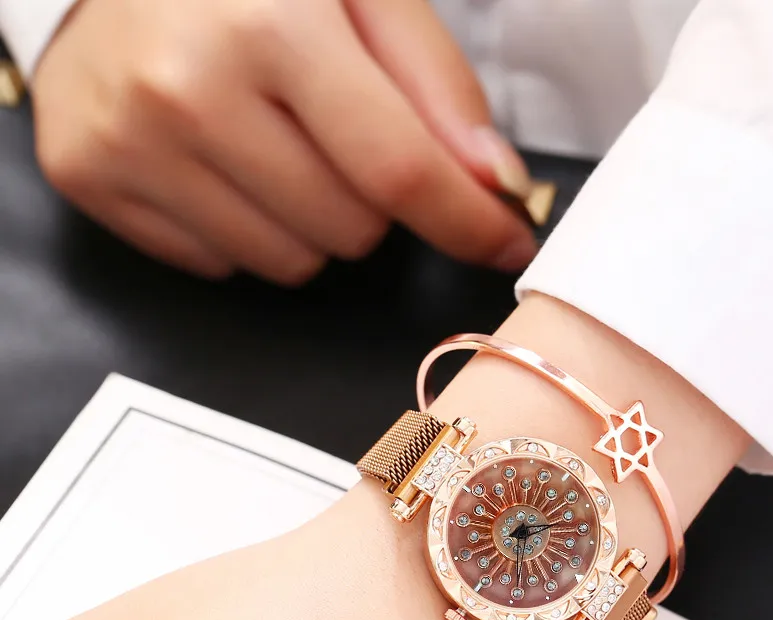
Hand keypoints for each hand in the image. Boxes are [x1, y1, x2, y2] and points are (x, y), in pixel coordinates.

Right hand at [31, 0, 537, 282]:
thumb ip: (437, 87)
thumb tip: (497, 186)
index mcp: (267, 22)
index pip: (398, 169)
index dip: (466, 221)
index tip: (507, 244)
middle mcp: (186, 87)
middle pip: (351, 232)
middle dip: (367, 197)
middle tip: (327, 129)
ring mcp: (128, 140)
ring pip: (290, 263)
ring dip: (307, 221)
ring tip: (269, 142)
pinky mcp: (89, 177)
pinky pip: (221, 266)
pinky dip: (240, 228)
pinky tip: (217, 161)